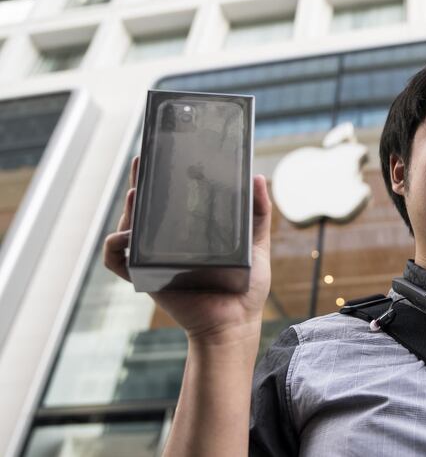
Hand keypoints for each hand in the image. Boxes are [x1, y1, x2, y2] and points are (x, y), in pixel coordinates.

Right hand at [103, 156, 272, 345]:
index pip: (171, 198)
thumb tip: (259, 178)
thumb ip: (260, 214)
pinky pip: (117, 261)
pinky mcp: (145, 277)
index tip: (159, 153)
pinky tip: (125, 236)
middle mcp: (168, 242)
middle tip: (140, 164)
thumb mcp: (257, 244)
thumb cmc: (246, 287)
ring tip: (135, 195)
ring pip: (128, 228)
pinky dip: (114, 248)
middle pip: (145, 208)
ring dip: (127, 210)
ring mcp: (154, 258)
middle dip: (138, 184)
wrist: (235, 323)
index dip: (160, 176)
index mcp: (191, 232)